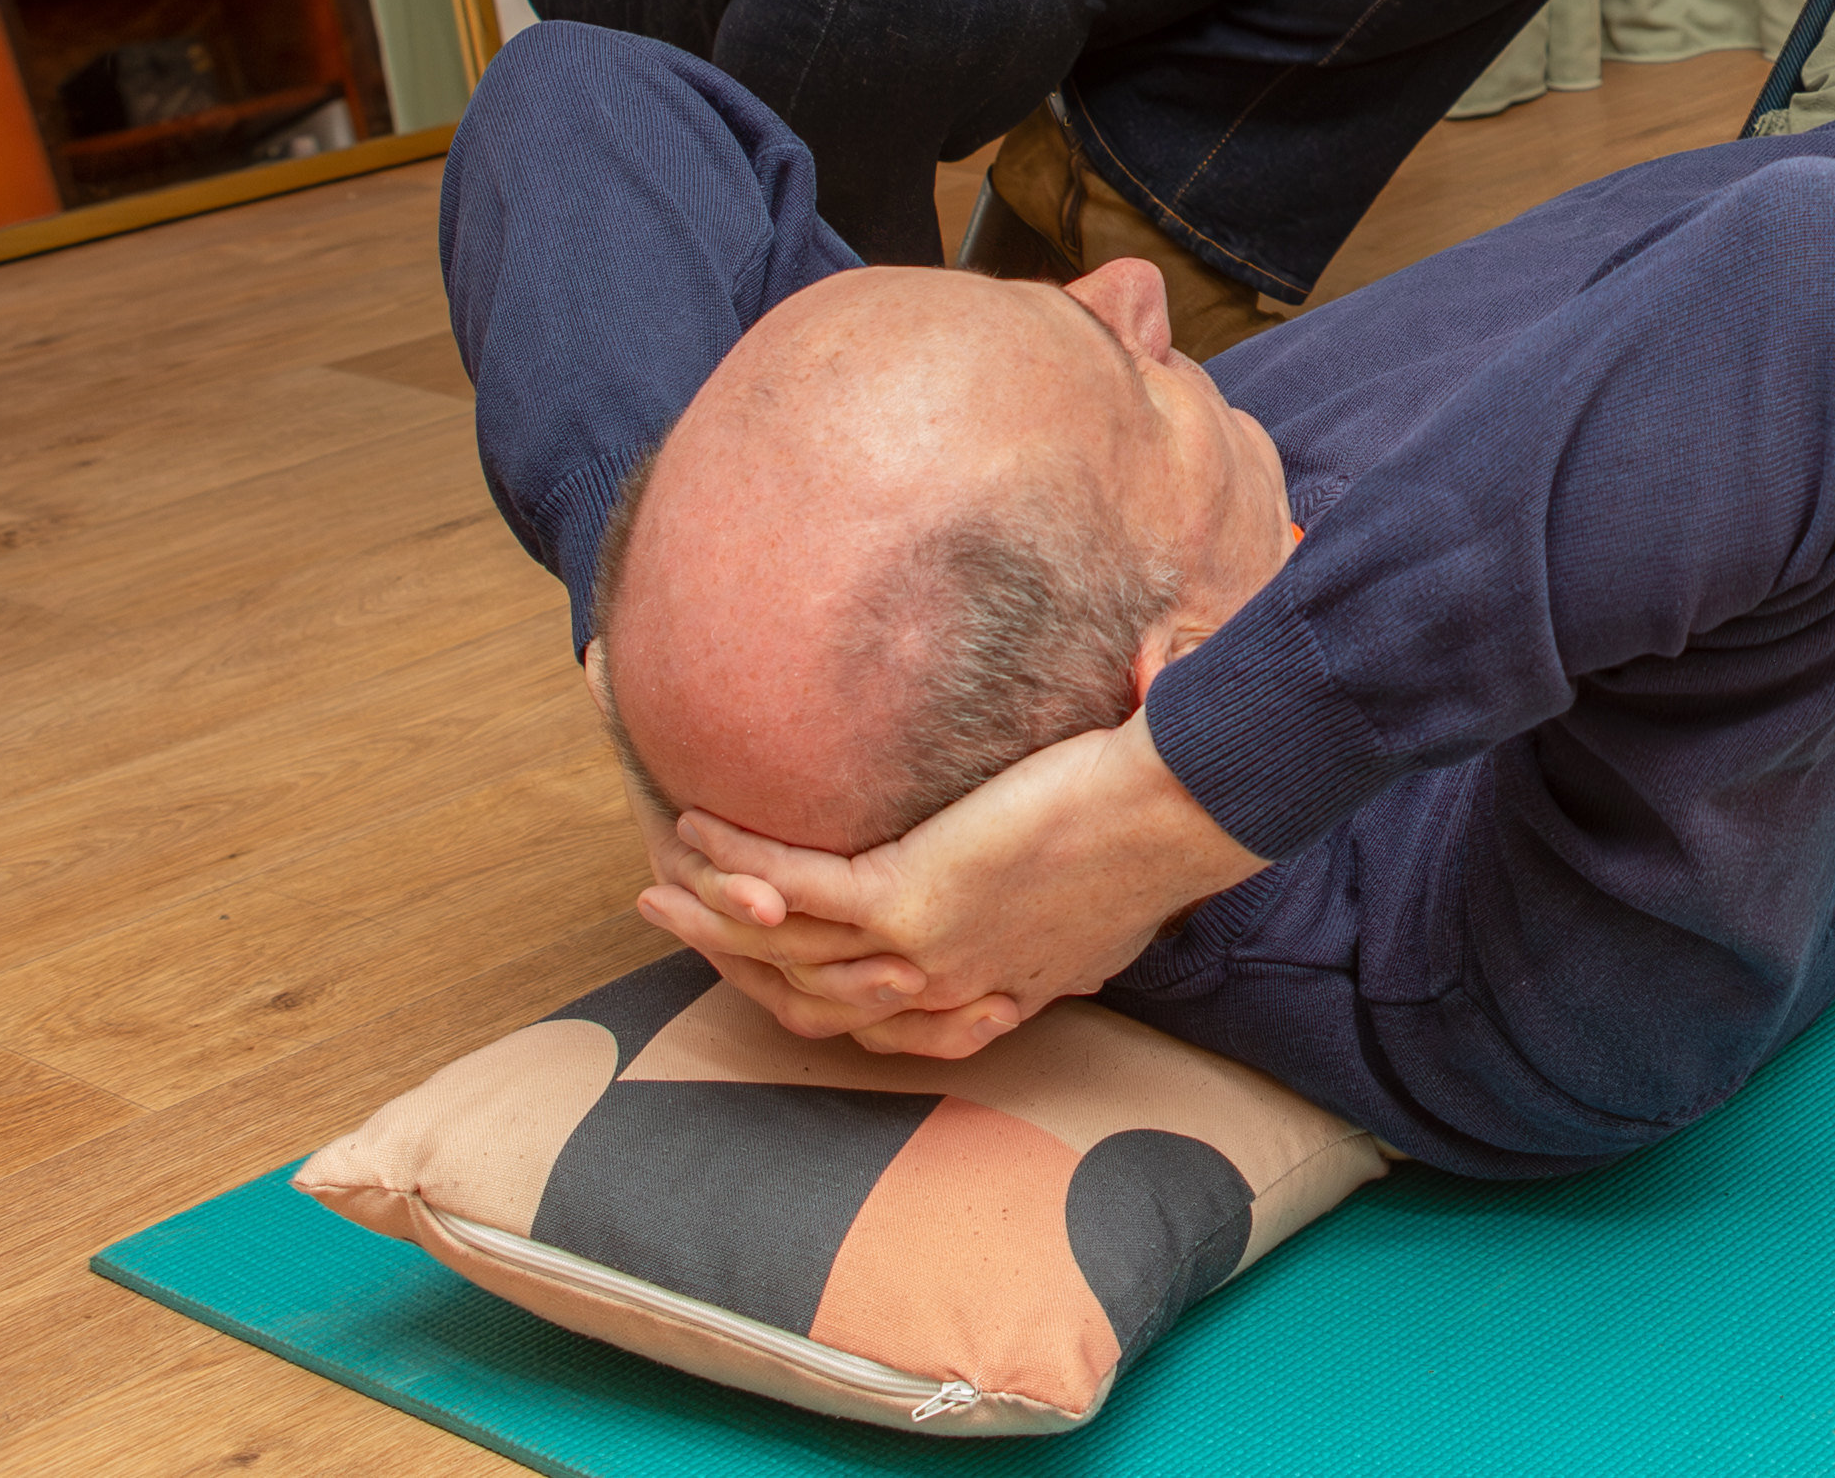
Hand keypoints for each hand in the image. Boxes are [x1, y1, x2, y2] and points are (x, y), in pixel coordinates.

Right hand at [631, 714, 1264, 1061]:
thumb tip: (1089, 930)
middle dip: (733, 966)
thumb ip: (1075, 933)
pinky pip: (790, 883)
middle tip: (676, 926)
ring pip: (783, 945)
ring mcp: (917, 948)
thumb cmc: (1159, 840)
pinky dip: (736, 856)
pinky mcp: (903, 896)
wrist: (1175, 814)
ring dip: (710, 915)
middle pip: (807, 994)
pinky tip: (697, 826)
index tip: (773, 971)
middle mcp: (944, 985)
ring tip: (659, 882)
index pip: (878, 1020)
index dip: (814, 998)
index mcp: (989, 991)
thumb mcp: (1111, 916)